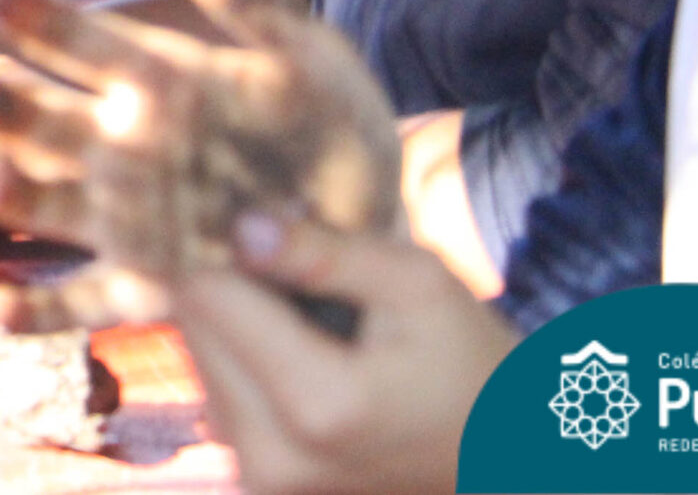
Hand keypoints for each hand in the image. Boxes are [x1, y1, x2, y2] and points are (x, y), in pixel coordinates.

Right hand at [0, 0, 401, 334]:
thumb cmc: (334, 130)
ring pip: (53, 204)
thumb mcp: (305, 55)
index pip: (87, 44)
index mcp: (159, 83)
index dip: (41, 16)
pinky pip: (84, 300)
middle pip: (50, 122)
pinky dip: (36, 311)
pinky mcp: (150, 284)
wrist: (370, 229)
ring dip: (13, 194)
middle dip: (10, 107)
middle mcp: (129, 147)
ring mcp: (133, 217)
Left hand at [157, 217, 513, 494]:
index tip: (267, 230)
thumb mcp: (416, 285)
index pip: (207, 298)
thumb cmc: (470, 364)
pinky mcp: (262, 487)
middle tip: (301, 274)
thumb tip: (240, 228)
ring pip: (202, 362)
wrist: (503, 462)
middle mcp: (273, 459)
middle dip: (236, 288)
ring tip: (315, 323)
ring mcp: (264, 483)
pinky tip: (307, 358)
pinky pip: (222, 399)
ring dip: (239, 328)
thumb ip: (322, 253)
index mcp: (316, 405)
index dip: (230, 250)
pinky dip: (249, 367)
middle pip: (194, 329)